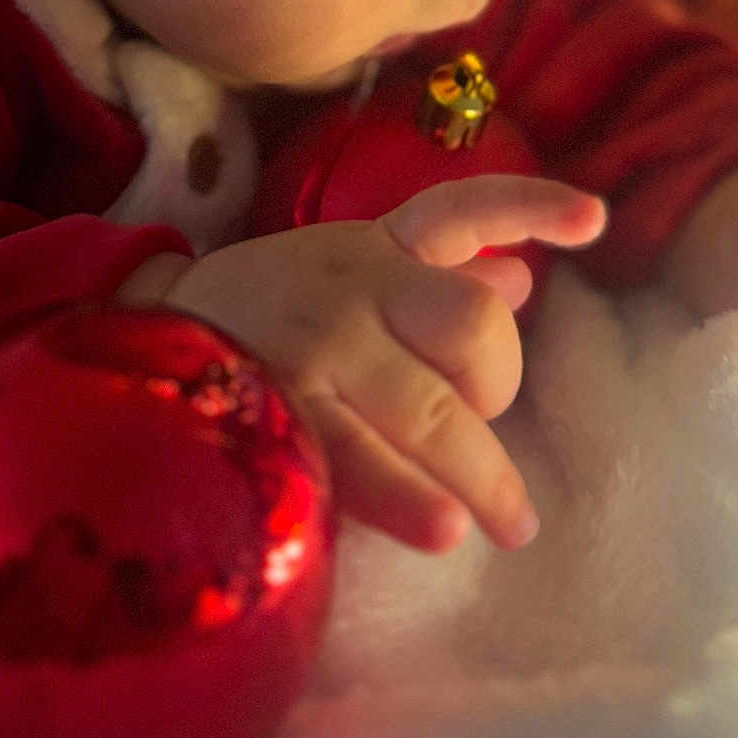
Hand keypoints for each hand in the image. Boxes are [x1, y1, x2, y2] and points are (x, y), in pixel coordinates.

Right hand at [134, 177, 605, 551]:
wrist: (141, 341)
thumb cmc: (273, 311)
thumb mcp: (351, 271)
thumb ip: (436, 275)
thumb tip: (524, 281)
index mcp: (377, 247)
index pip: (465, 210)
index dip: (531, 207)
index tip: (596, 219)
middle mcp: (354, 286)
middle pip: (470, 323)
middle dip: (497, 380)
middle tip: (488, 423)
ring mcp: (319, 350)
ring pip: (429, 410)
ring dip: (480, 474)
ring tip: (511, 524)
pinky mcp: (282, 413)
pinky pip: (362, 466)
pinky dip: (409, 502)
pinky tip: (444, 530)